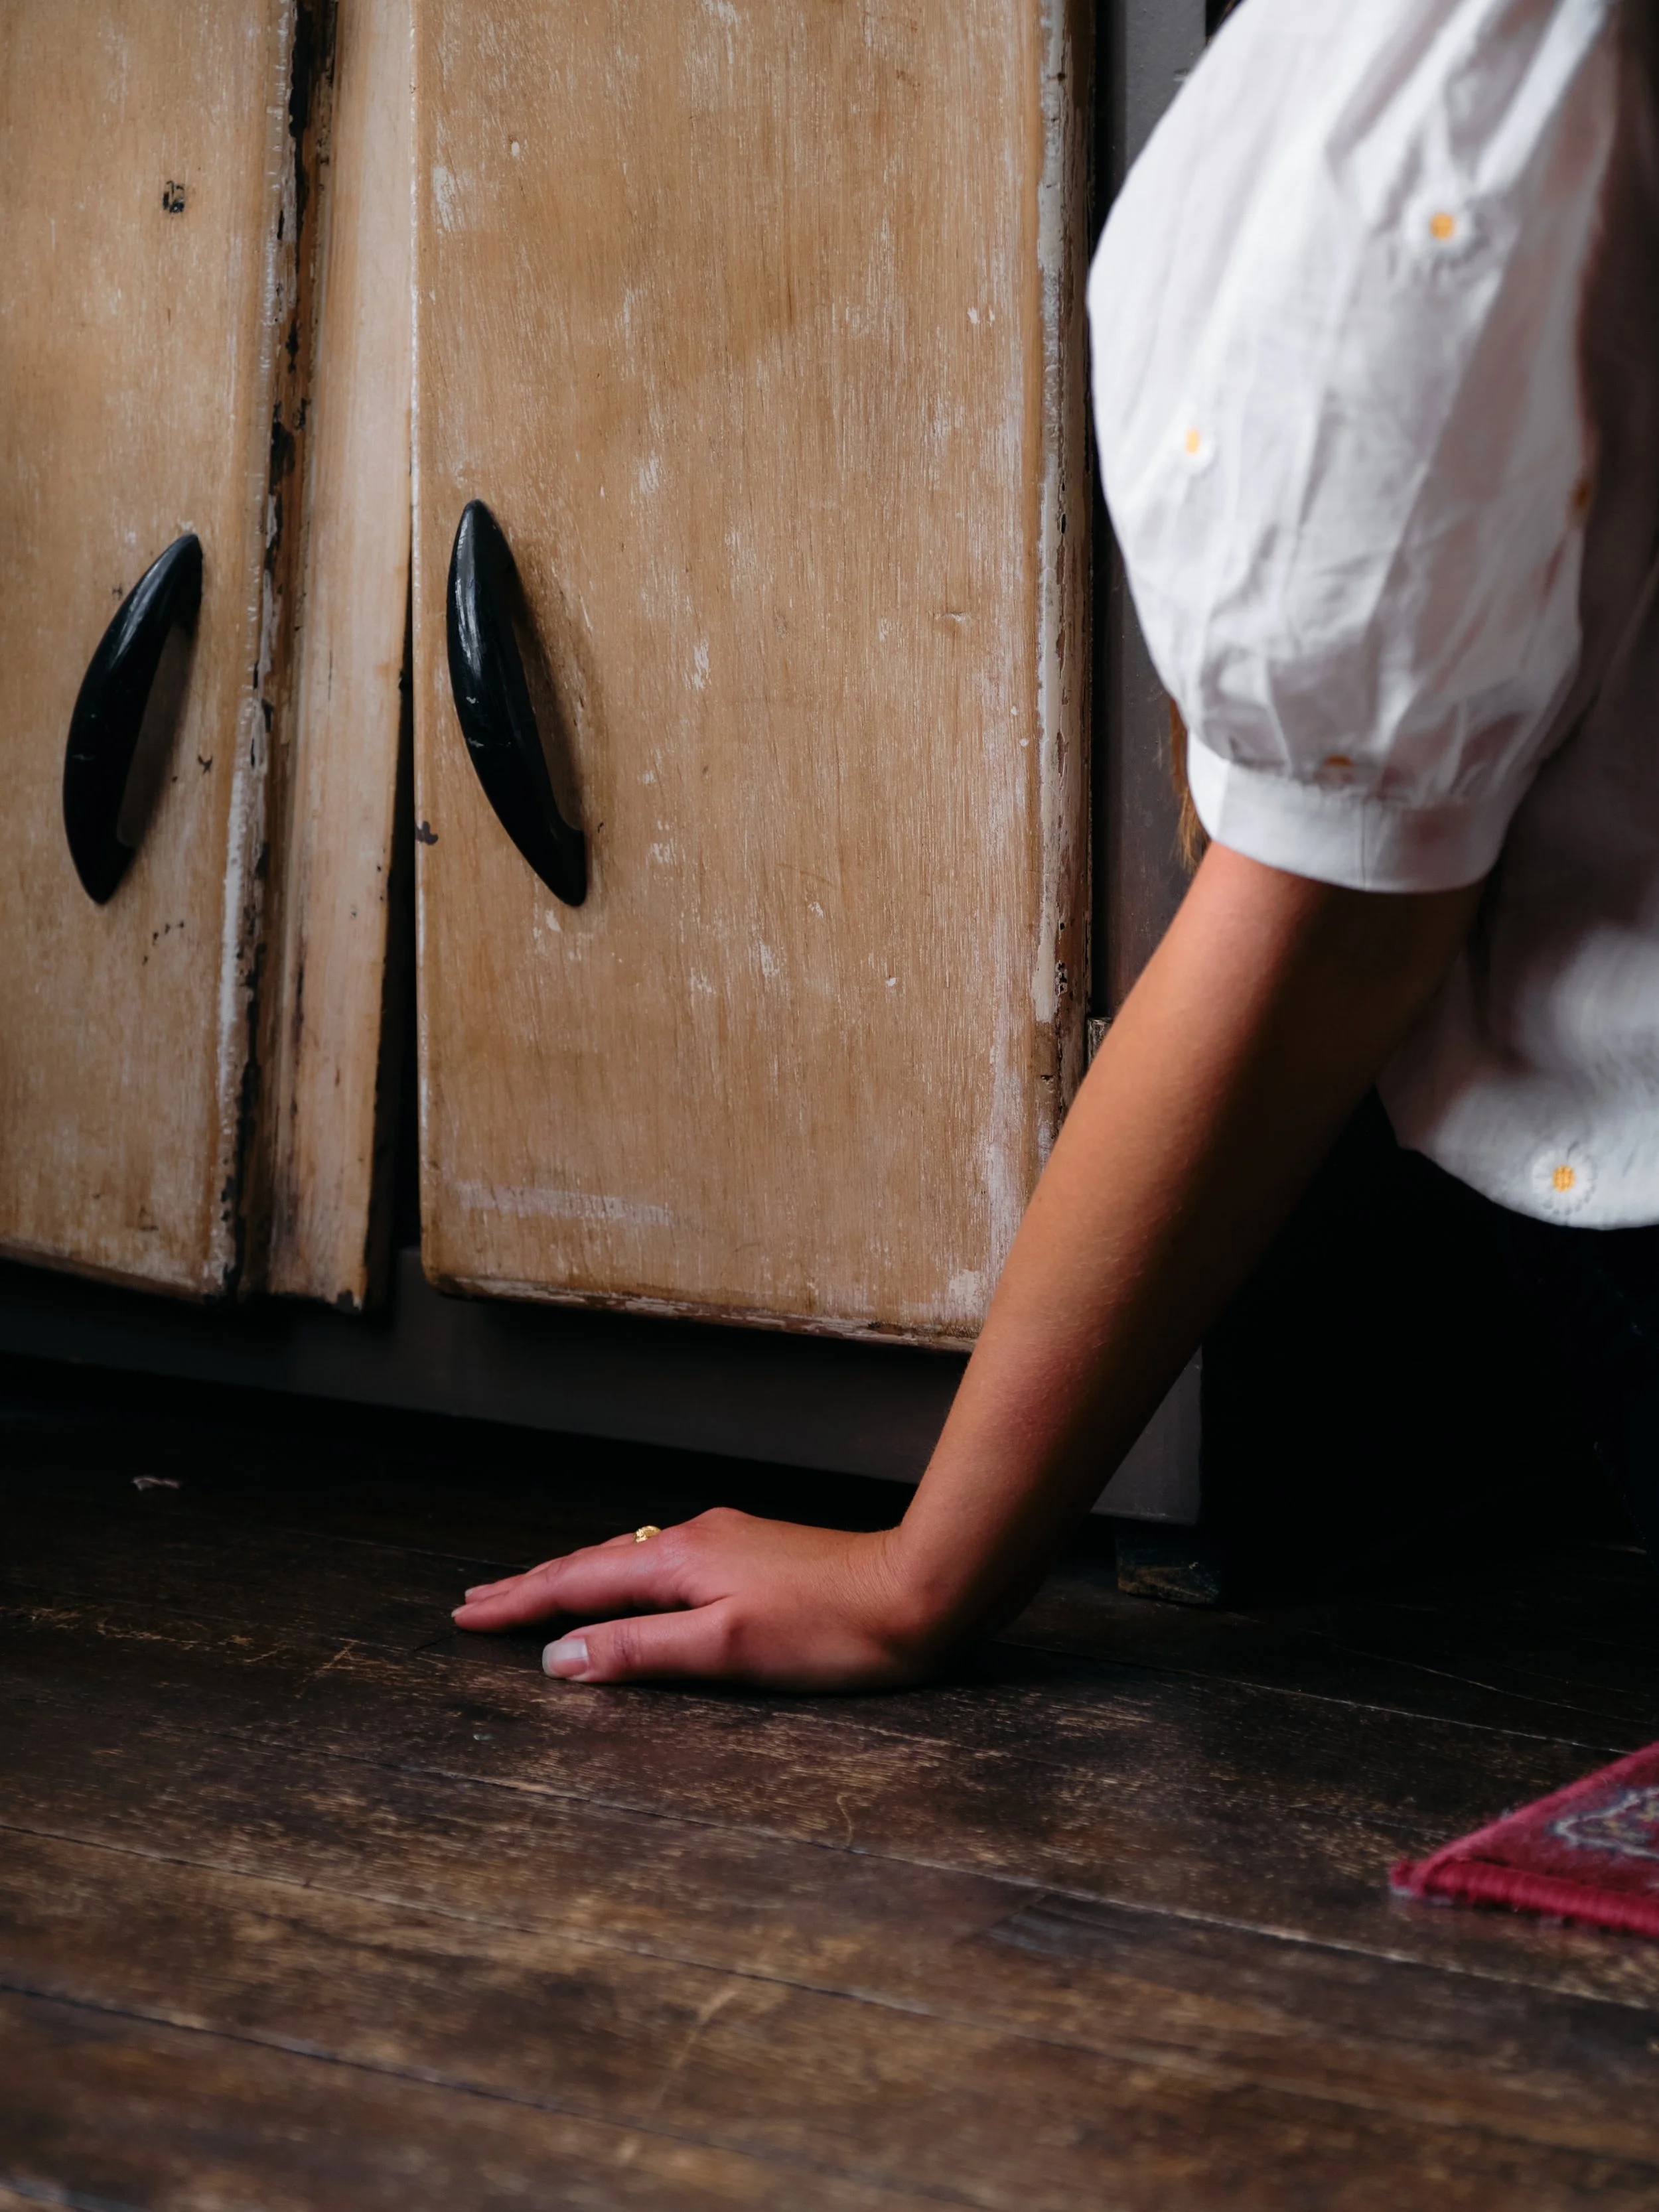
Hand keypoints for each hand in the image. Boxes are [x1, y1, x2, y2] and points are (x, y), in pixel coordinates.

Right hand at [450, 1509, 940, 1691]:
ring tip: (536, 1595)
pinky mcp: (753, 1556)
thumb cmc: (831, 1631)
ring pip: (629, 1561)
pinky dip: (623, 1579)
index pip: (577, 1583)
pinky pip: (663, 1563)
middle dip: (533, 1585)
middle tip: (478, 1601)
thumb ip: (640, 1652)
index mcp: (679, 1561)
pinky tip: (629, 1589)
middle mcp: (694, 1538)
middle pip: (594, 1564)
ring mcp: (726, 1543)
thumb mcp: (726, 1651)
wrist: (919, 1593)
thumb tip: (560, 1657)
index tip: (465, 1614)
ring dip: (577, 1580)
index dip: (519, 1604)